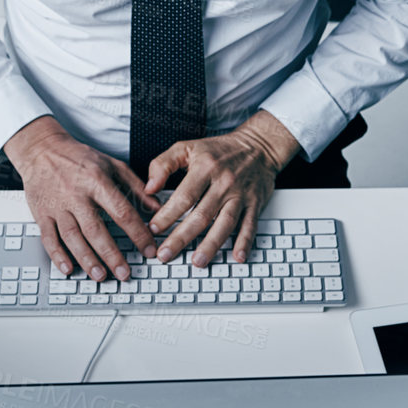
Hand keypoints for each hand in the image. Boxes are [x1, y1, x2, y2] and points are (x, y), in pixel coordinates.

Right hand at [4, 116, 159, 281]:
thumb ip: (136, 186)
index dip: (137, 233)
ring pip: (72, 237)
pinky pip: (48, 238)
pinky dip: (57, 255)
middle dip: (111, 254)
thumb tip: (156, 206)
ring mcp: (57, 205)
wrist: (42, 149)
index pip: (121, 211)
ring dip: (87, 259)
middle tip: (124, 273)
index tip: (148, 250)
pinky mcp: (41, 213)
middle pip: (95, 229)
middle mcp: (76, 195)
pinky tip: (68, 268)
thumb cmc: (79, 158)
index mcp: (97, 181)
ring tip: (100, 275)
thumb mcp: (112, 164)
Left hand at [142, 110, 300, 267]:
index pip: (184, 196)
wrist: (259, 145)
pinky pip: (250, 225)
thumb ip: (163, 164)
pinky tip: (237, 256)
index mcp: (205, 168)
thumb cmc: (220, 149)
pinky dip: (245, 242)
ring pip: (225, 223)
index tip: (154, 229)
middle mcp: (224, 183)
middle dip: (182, 237)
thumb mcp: (187, 147)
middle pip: (202, 215)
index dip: (167, 214)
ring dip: (211, 244)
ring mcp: (241, 195)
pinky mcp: (255, 204)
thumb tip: (149, 188)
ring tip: (197, 261)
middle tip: (166, 254)